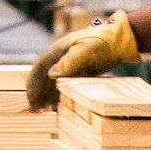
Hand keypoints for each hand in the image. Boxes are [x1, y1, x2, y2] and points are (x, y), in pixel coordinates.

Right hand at [25, 11, 140, 110]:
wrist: (121, 40)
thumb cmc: (103, 42)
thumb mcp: (85, 50)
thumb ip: (68, 61)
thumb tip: (51, 75)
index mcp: (59, 50)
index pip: (40, 67)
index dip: (33, 82)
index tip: (30, 96)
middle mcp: (63, 57)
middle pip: (45, 76)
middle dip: (38, 91)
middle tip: (33, 108)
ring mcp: (72, 64)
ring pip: (54, 81)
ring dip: (46, 94)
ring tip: (41, 109)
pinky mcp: (82, 71)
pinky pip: (65, 84)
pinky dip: (58, 94)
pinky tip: (56, 103)